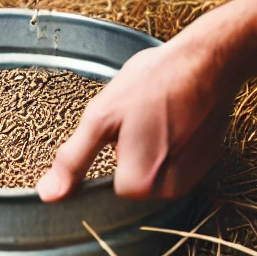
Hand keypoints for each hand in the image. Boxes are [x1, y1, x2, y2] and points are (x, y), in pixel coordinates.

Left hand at [37, 33, 235, 200]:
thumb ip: (74, 160)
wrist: (206, 61)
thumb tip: (48, 194)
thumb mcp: (101, 117)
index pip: (110, 183)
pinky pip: (178, 158)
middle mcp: (172, 190)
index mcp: (142, 184)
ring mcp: (195, 175)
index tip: (118, 126)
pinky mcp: (208, 159)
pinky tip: (173, 113)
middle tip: (136, 115)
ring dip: (151, 145)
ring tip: (156, 112)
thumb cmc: (153, 83)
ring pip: (155, 168)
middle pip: (134, 177)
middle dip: (130, 149)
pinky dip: (172, 140)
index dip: (109, 150)